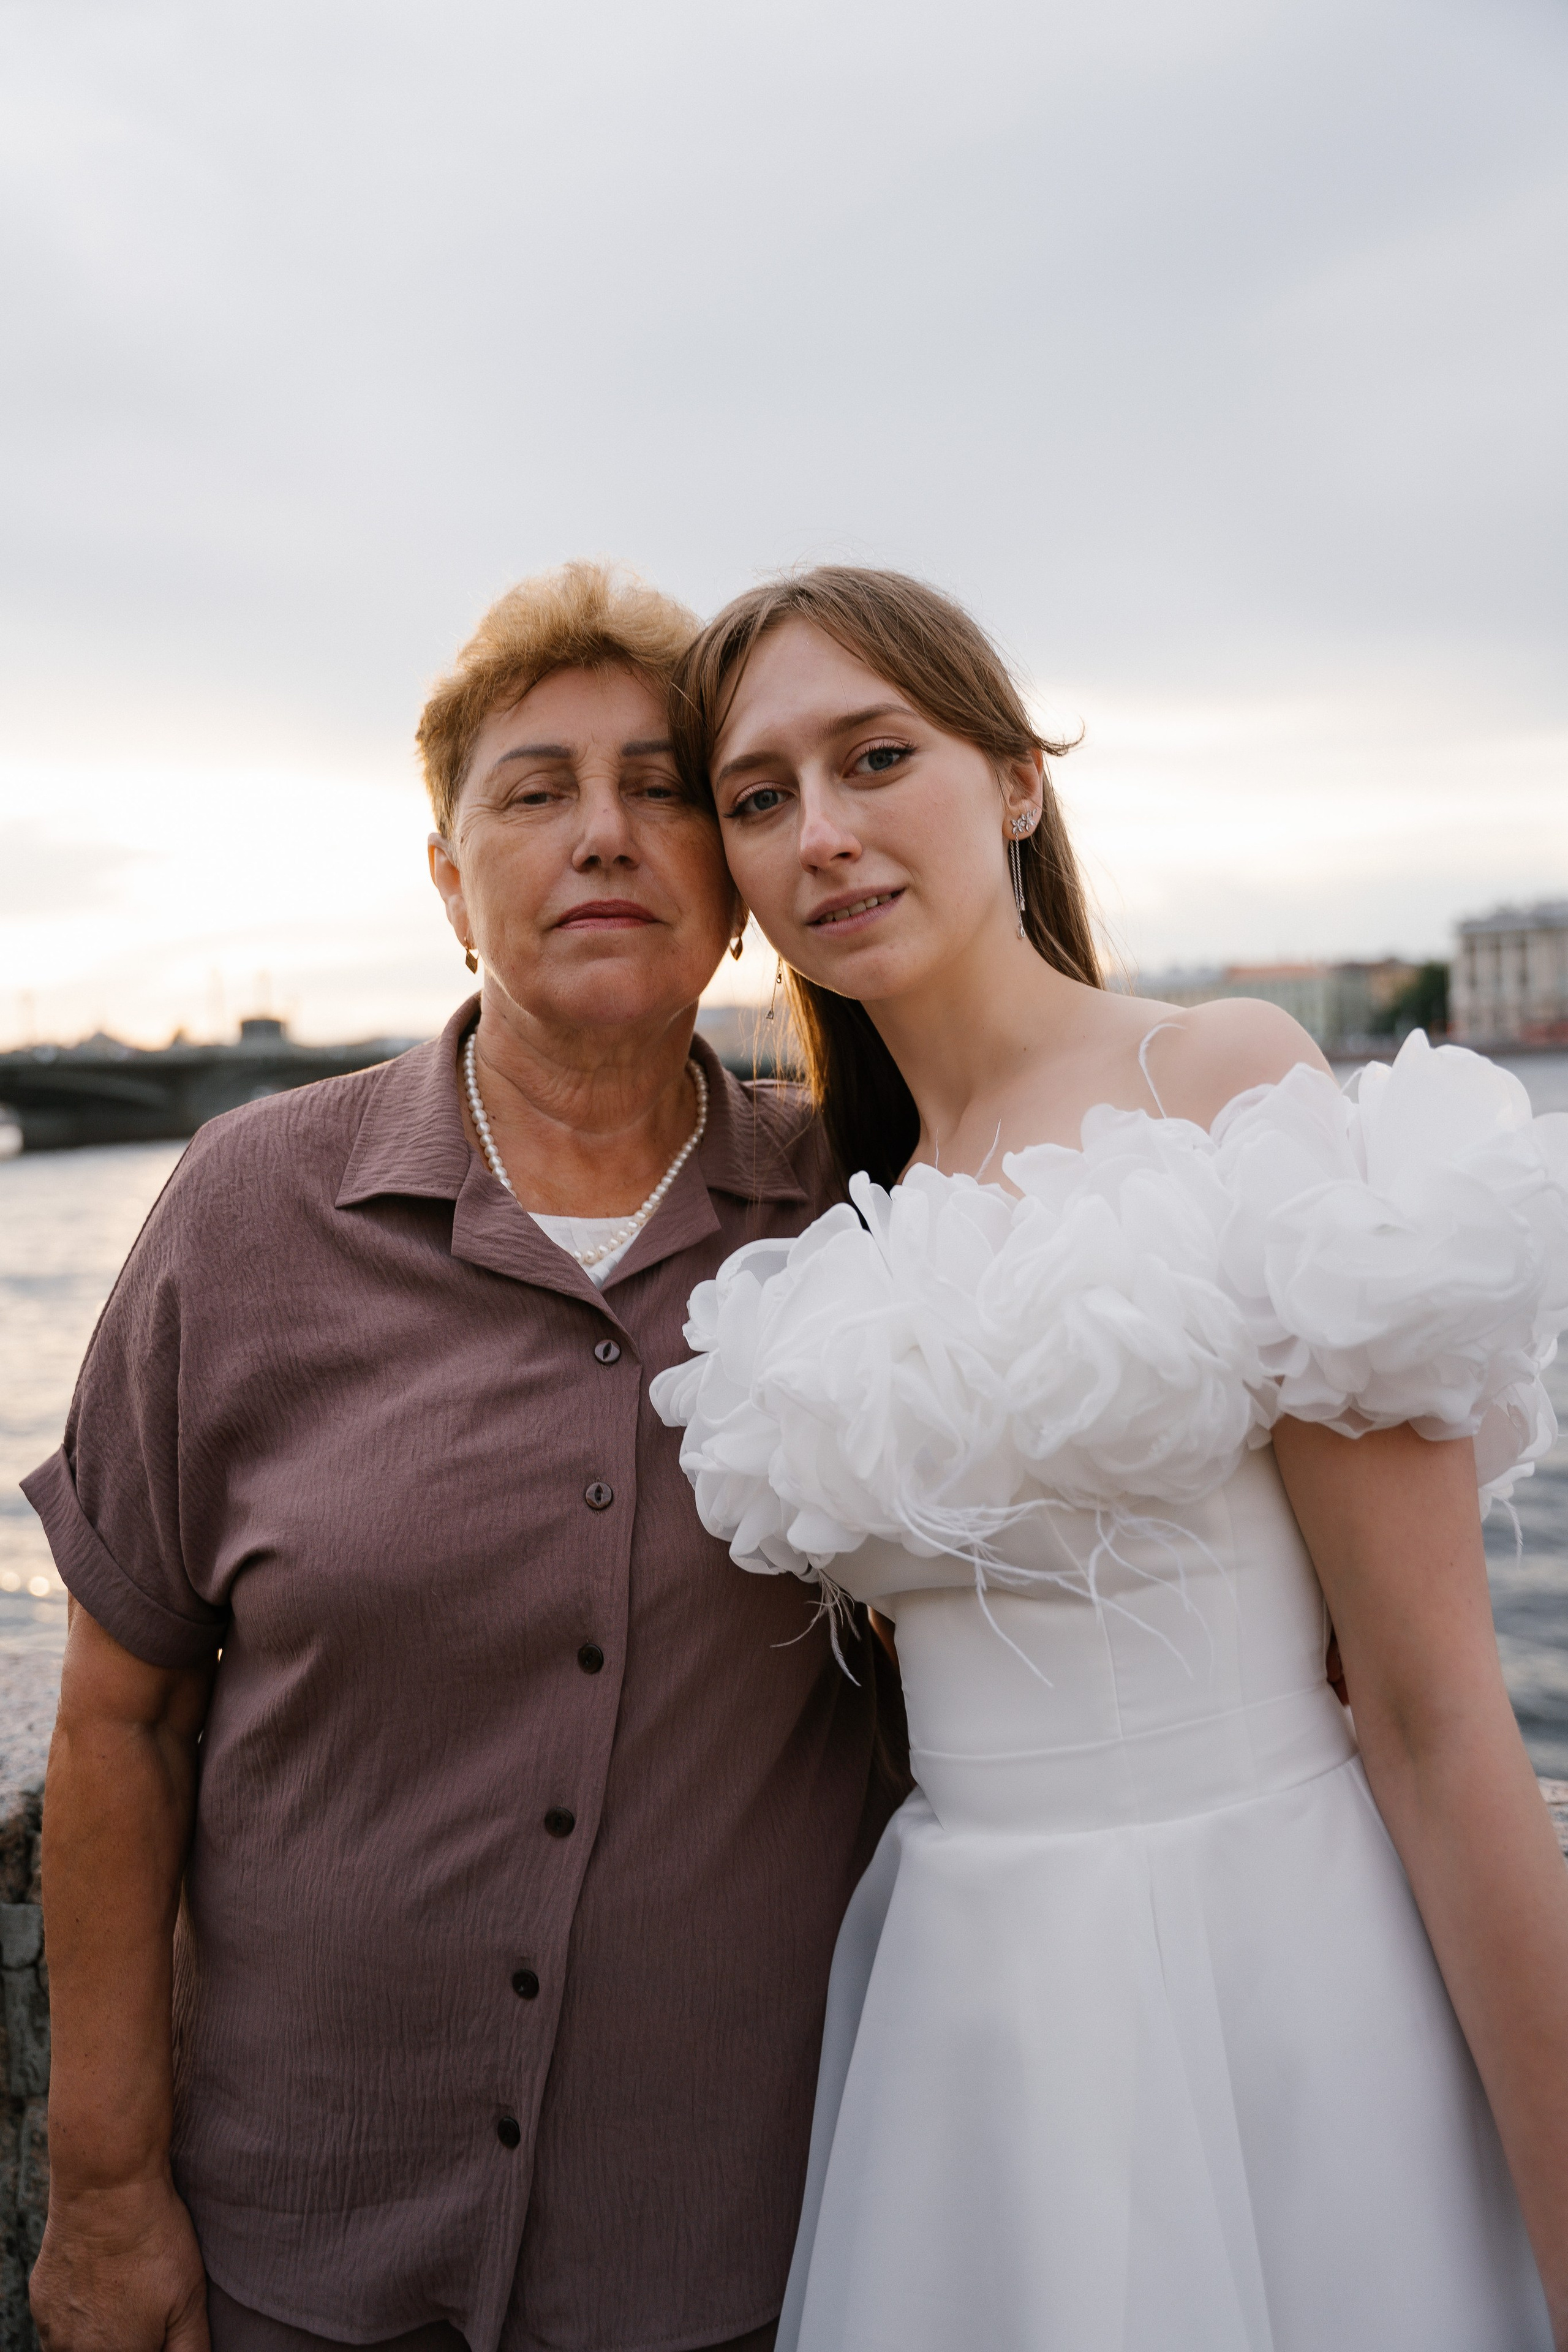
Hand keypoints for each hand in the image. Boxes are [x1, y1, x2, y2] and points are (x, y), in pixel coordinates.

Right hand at [30, 2175, 208, 2351]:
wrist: (106, 2188)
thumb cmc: (154, 2241)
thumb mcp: (191, 2300)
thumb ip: (190, 2349)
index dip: (155, 2341)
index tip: (161, 2321)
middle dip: (132, 2338)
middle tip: (146, 2300)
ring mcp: (53, 2332)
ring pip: (84, 2347)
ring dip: (104, 2332)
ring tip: (125, 2288)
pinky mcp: (40, 2304)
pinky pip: (61, 2327)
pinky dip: (82, 2314)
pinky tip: (100, 2281)